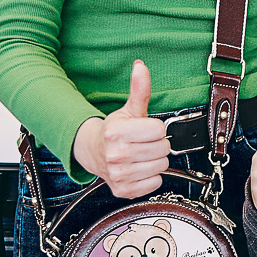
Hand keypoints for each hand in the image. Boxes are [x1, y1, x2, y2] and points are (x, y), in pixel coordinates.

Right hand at [72, 60, 169, 197]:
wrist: (94, 153)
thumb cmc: (115, 131)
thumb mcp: (128, 110)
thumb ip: (139, 89)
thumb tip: (141, 66)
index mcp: (117, 132)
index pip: (159, 130)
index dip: (155, 129)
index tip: (145, 130)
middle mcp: (116, 155)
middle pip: (163, 149)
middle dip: (156, 144)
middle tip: (143, 143)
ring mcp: (119, 174)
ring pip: (161, 166)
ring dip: (155, 161)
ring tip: (140, 155)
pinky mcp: (124, 190)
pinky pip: (156, 182)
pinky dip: (151, 177)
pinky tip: (139, 168)